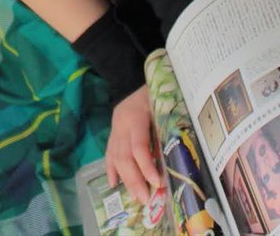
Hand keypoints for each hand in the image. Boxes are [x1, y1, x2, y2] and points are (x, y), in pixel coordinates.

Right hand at [106, 86, 162, 202]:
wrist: (132, 80)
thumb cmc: (154, 94)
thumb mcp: (162, 108)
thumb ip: (163, 130)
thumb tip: (171, 159)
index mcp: (136, 117)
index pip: (139, 146)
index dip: (147, 166)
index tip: (157, 183)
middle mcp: (121, 124)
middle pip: (125, 156)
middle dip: (135, 180)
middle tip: (145, 199)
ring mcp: (114, 129)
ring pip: (115, 157)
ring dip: (125, 179)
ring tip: (136, 196)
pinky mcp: (111, 132)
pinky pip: (108, 153)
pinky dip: (111, 169)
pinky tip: (114, 184)